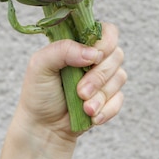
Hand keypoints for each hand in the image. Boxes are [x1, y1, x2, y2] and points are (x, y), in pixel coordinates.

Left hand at [14, 22, 125, 140]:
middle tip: (80, 91)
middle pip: (116, 55)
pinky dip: (106, 109)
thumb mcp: (40, 64)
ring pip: (120, 78)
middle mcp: (94, 58)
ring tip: (84, 107)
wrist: (43, 127)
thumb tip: (93, 53)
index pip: (106, 32)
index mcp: (79, 43)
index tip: (93, 58)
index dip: (105, 43)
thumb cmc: (38, 92)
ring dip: (101, 95)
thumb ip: (63, 50)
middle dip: (99, 76)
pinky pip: (119, 99)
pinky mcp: (110, 98)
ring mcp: (104, 78)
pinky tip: (92, 116)